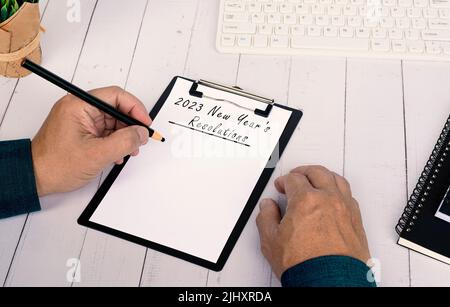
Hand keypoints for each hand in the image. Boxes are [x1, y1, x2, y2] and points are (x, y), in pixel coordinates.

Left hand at [31, 86, 151, 196]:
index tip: (145, 123)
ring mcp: (80, 119)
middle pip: (116, 108)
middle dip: (130, 125)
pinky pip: (105, 130)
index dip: (135, 108)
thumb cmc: (56, 165)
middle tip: (139, 139)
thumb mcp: (97, 154)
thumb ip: (124, 141)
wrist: (36, 178)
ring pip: (112, 121)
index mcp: (79, 105)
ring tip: (128, 151)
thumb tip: (142, 133)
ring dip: (123, 136)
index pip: (116, 96)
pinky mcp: (81, 130)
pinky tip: (117, 154)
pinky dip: (114, 141)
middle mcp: (79, 108)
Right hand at [256, 165, 370, 278]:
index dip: (284, 180)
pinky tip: (334, 197)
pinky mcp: (356, 221)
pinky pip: (349, 196)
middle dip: (304, 171)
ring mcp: (345, 209)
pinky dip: (339, 191)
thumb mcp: (271, 241)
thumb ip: (266, 218)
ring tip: (317, 180)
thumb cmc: (305, 265)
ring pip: (337, 180)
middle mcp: (328, 200)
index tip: (281, 186)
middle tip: (297, 176)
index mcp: (306, 200)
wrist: (329, 283)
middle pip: (317, 172)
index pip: (293, 179)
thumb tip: (268, 207)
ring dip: (324, 176)